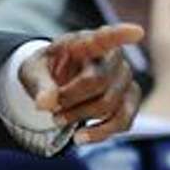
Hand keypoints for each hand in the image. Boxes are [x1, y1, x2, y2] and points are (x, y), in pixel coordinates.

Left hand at [18, 23, 143, 144]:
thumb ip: (39, 84)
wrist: (54, 83)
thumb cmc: (45, 71)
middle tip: (50, 107)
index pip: (106, 37)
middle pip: (99, 81)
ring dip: (80, 116)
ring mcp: (125, 79)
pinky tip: (79, 137)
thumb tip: (45, 103)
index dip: (121, 34)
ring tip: (56, 119)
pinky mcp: (129, 100)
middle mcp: (113, 58)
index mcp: (87, 42)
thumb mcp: (32, 71)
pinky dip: (100, 133)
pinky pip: (123, 121)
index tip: (136, 32)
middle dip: (70, 99)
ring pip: (110, 104)